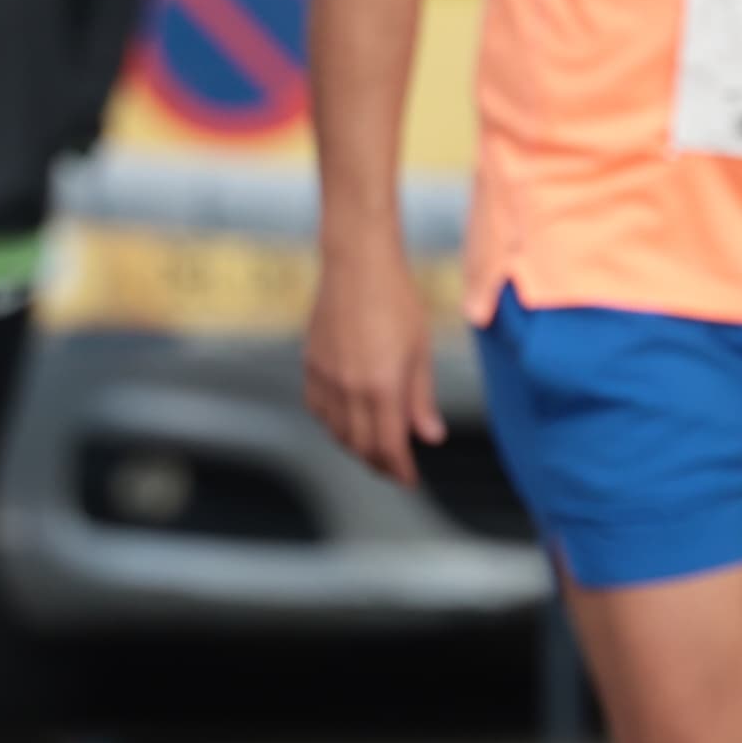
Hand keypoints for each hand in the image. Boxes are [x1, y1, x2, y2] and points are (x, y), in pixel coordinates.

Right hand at [302, 237, 442, 484]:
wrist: (356, 263)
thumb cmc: (395, 299)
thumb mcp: (420, 350)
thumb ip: (421, 398)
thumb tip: (430, 435)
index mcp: (381, 387)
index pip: (388, 447)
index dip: (399, 469)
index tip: (409, 479)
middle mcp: (349, 389)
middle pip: (360, 446)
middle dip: (379, 463)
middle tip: (395, 467)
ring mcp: (325, 378)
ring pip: (337, 432)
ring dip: (356, 446)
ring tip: (374, 445)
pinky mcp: (311, 366)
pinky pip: (318, 410)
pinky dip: (334, 424)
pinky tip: (347, 419)